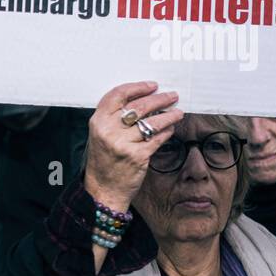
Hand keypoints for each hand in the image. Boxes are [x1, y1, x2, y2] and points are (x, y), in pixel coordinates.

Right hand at [83, 81, 183, 212]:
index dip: (137, 87)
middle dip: (160, 99)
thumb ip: (114, 118)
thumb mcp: (100, 135)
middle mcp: (109, 131)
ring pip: (152, 122)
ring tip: (177, 113)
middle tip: (172, 96)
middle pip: (139, 106)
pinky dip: (166, 132)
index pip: (118, 95)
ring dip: (169, 115)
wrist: (103, 190)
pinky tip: (170, 129)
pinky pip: (157, 138)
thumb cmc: (103, 161)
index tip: (152, 86)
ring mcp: (123, 143)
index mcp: (98, 122)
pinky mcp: (137, 156)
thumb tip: (142, 100)